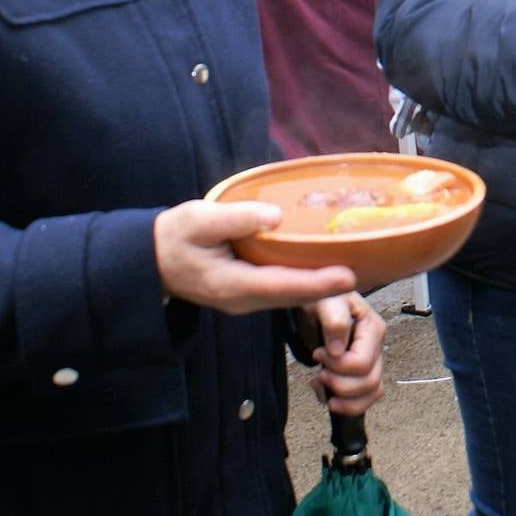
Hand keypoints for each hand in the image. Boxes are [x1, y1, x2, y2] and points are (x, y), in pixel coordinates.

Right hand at [153, 200, 355, 314]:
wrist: (150, 260)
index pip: (283, 286)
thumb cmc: (172, 237)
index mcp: (232, 284)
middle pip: (294, 296)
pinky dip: (305, 281)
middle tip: (365, 273)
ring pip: (291, 296)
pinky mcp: (248, 291)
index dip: (318, 283)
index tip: (348, 277)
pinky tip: (322, 265)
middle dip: (329, 287)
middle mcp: (243, 299)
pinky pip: (283, 289)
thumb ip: (234, 218)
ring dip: (320, 286)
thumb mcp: (197, 220)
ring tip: (353, 269)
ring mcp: (246, 299)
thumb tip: (273, 216)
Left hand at [305, 293, 386, 414]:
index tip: (318, 353)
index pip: (362, 363)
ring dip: (345, 398)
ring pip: (371, 394)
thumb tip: (337, 349)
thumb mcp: (326, 300)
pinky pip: (364, 400)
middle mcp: (375, 347)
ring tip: (324, 385)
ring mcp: (370, 362)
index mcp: (373, 328)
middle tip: (320, 372)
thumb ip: (335, 320)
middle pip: (369, 382)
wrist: (315, 304)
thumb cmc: (323, 298)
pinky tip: (327, 393)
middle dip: (340, 384)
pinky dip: (345, 404)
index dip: (338, 366)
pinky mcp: (360, 374)